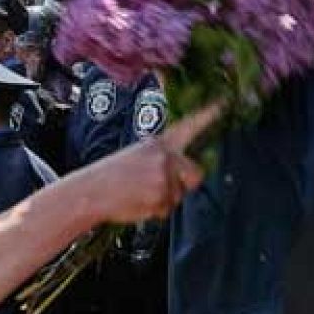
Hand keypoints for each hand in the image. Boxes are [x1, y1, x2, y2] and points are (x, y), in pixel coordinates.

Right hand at [82, 102, 222, 223]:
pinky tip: (138, 203)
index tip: (224, 101)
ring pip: (179, 196)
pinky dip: (155, 212)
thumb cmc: (111, 177)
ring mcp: (164, 175)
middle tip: (159, 188)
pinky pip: (168, 209)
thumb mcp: (136, 155)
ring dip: (164, 200)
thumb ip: (161, 159)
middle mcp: (164, 155)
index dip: (208, 114)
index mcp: (158, 142)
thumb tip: (182, 174)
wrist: (90, 191)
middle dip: (184, 184)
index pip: (189, 125)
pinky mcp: (160, 194)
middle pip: (196, 174)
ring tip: (140, 195)